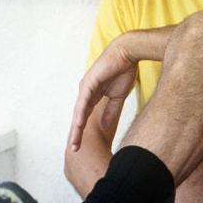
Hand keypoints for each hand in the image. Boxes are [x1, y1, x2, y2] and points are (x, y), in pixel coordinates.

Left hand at [69, 35, 136, 150]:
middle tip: (74, 149)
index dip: (83, 130)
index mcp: (93, 95)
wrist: (128, 53)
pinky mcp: (89, 82)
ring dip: (76, 127)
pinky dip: (81, 113)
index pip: (85, 116)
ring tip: (74, 141)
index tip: (81, 145)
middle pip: (79, 116)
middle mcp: (86, 92)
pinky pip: (84, 101)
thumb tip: (106, 126)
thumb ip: (111, 111)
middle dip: (76, 133)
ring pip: (79, 111)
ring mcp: (86, 87)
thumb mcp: (118, 96)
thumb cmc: (123, 71)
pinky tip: (79, 124)